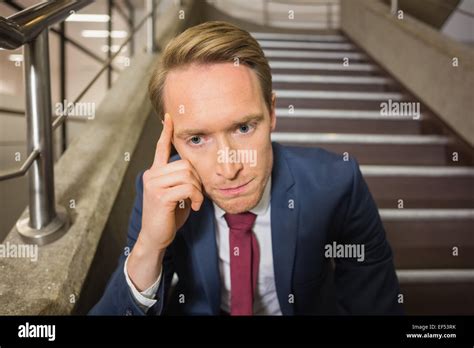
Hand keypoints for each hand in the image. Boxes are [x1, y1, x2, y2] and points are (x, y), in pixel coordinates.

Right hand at [127, 113, 202, 290]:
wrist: (155, 237)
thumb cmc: (168, 216)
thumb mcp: (175, 194)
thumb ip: (181, 180)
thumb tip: (194, 171)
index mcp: (155, 173)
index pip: (161, 148)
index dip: (166, 132)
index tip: (169, 116)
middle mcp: (152, 175)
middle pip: (185, 164)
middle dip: (197, 179)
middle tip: (197, 195)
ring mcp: (154, 185)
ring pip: (187, 174)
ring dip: (198, 190)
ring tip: (195, 202)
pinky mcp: (160, 196)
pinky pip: (187, 187)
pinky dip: (196, 197)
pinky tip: (193, 207)